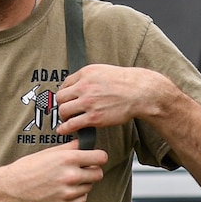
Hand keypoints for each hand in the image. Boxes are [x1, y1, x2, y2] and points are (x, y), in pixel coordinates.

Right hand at [0, 144, 108, 201]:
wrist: (12, 188)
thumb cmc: (28, 168)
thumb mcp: (49, 152)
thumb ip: (70, 147)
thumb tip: (85, 144)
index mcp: (68, 159)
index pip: (100, 158)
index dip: (98, 157)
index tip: (95, 159)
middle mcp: (70, 176)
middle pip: (98, 174)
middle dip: (92, 171)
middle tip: (81, 171)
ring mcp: (68, 193)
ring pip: (89, 187)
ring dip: (82, 184)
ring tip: (65, 181)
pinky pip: (82, 200)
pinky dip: (76, 196)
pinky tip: (63, 191)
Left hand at [54, 64, 176, 133]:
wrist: (140, 92)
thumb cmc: (126, 82)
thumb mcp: (103, 71)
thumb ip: (89, 77)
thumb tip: (79, 84)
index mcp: (86, 74)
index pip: (65, 83)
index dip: (65, 93)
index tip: (66, 99)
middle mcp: (84, 87)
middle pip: (60, 97)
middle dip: (62, 105)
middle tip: (66, 110)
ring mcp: (88, 102)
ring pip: (63, 111)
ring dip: (63, 117)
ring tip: (68, 120)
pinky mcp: (93, 117)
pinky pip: (72, 124)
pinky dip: (65, 129)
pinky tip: (64, 130)